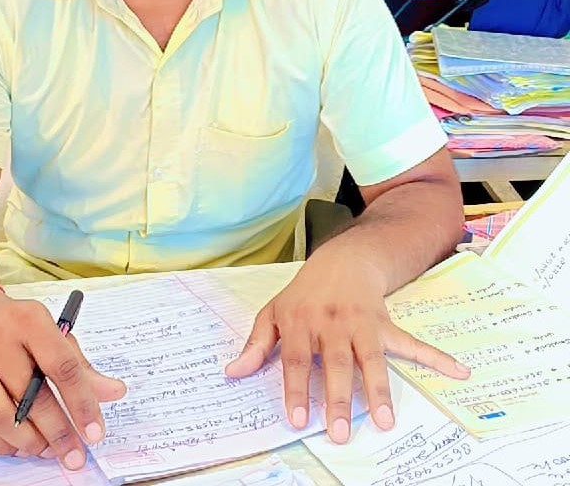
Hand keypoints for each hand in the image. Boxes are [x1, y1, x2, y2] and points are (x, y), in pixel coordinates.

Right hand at [0, 283, 125, 469]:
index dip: (82, 403)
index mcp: (30, 319)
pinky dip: (0, 444)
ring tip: (46, 450)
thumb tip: (114, 393)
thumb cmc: (13, 324)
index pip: (62, 366)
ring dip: (29, 442)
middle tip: (74, 454)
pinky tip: (19, 446)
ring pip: (1, 418)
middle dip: (58, 433)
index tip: (95, 432)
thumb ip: (80, 365)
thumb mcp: (50, 332)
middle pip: (32, 397)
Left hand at [225, 249, 468, 442]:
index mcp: (301, 322)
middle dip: (337, 398)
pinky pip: (411, 343)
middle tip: (338, 431)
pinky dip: (435, 358)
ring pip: (370, 359)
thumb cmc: (304, 293)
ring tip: (383, 420)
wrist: (342, 258)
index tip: (298, 419)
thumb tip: (233, 373)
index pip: (296, 359)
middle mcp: (331, 324)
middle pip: (335, 364)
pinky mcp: (385, 325)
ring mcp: (361, 324)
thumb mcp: (274, 312)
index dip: (296, 389)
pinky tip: (456, 372)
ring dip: (377, 389)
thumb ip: (255, 344)